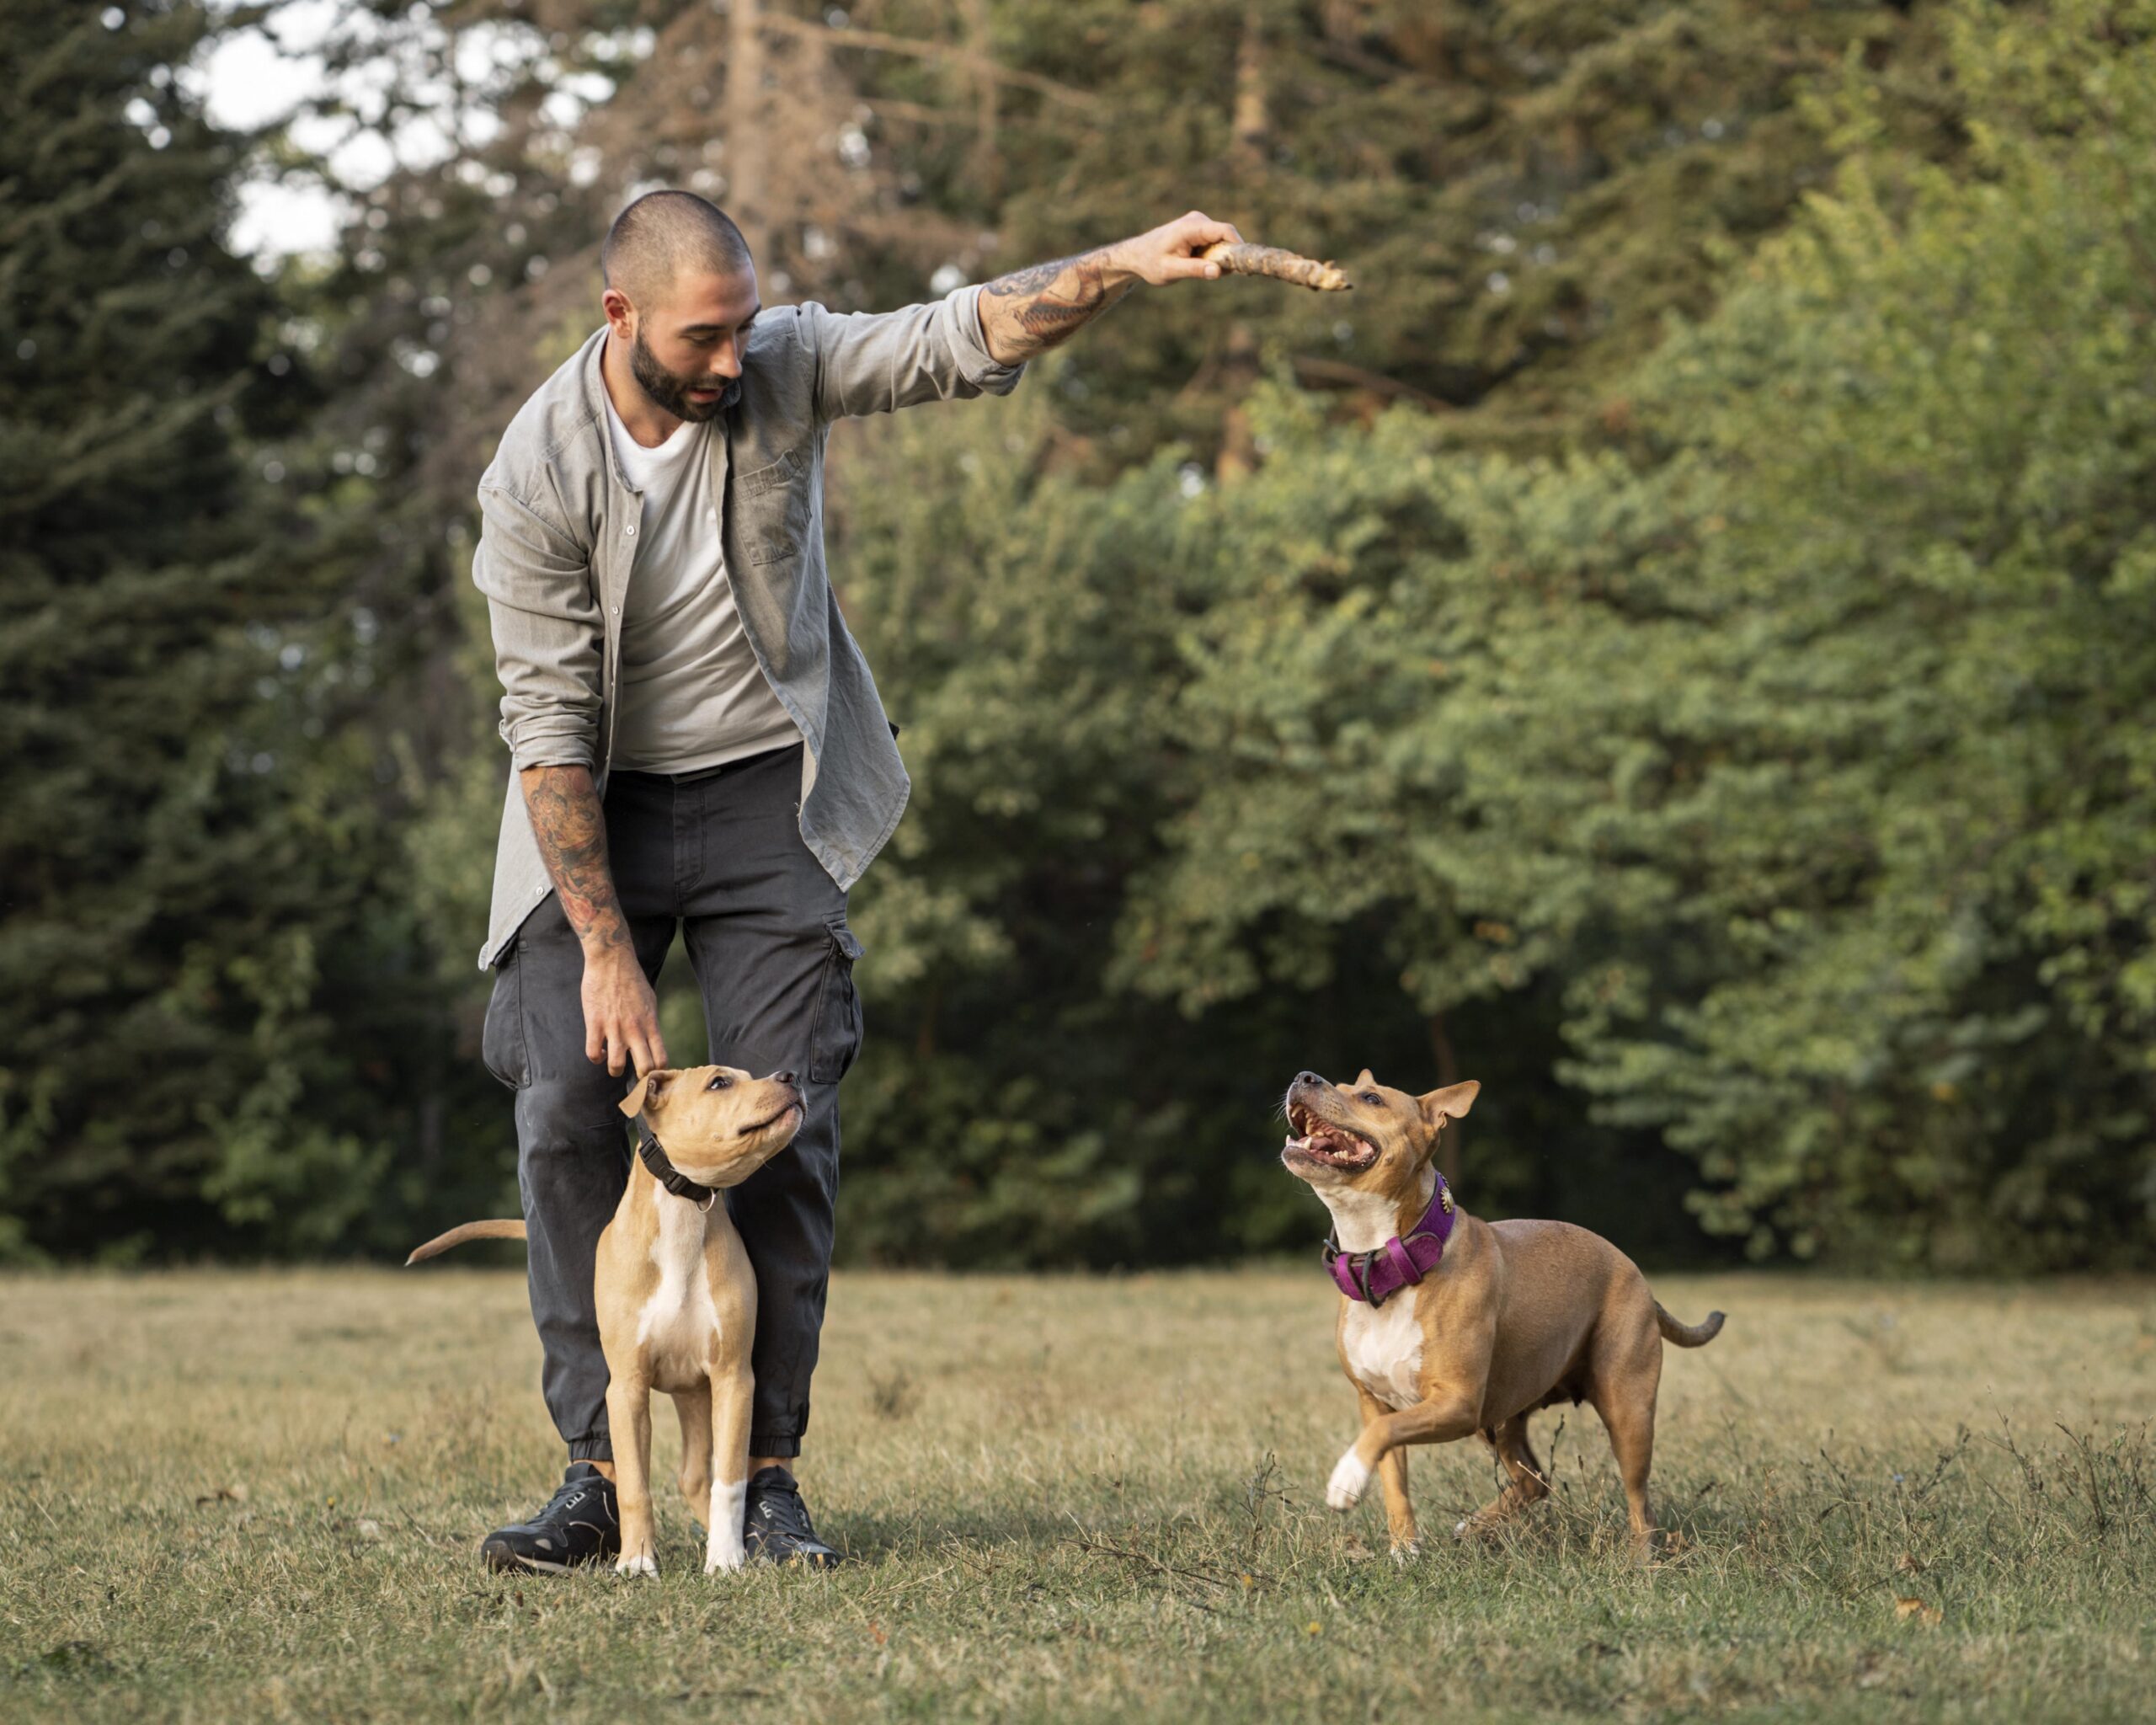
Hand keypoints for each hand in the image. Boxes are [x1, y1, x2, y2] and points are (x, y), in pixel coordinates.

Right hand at [581, 944, 667, 1077]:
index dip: (658, 1072)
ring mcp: (614, 1028)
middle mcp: (635, 1029)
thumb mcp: (650, 1002)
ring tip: (614, 1063)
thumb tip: (652, 1041)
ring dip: (615, 1070)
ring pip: (616, 1067)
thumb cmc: (632, 980)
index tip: (653, 1073)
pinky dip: (596, 1057)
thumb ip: (650, 1023)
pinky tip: (599, 1050)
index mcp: (651, 1024)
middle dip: (640, 1078)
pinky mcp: (595, 1024)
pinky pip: (593, 1053)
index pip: (662, 1059)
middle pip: (644, 1068)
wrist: (611, 961)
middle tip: (634, 1074)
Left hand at [1113, 211, 1244, 286]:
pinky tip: (1204, 266)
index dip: (1238, 245)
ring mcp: (1199, 223)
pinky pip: (1216, 242)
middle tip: (1226, 275)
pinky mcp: (1200, 230)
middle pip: (1226, 236)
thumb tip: (1218, 271)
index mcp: (1190, 227)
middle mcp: (1197, 220)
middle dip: (1230, 255)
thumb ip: (1194, 270)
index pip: (1224, 230)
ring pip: (1222, 240)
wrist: (1137, 255)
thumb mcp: (1171, 271)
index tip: (1245, 264)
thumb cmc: (1150, 263)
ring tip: (1207, 272)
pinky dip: (1215, 255)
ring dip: (1221, 257)